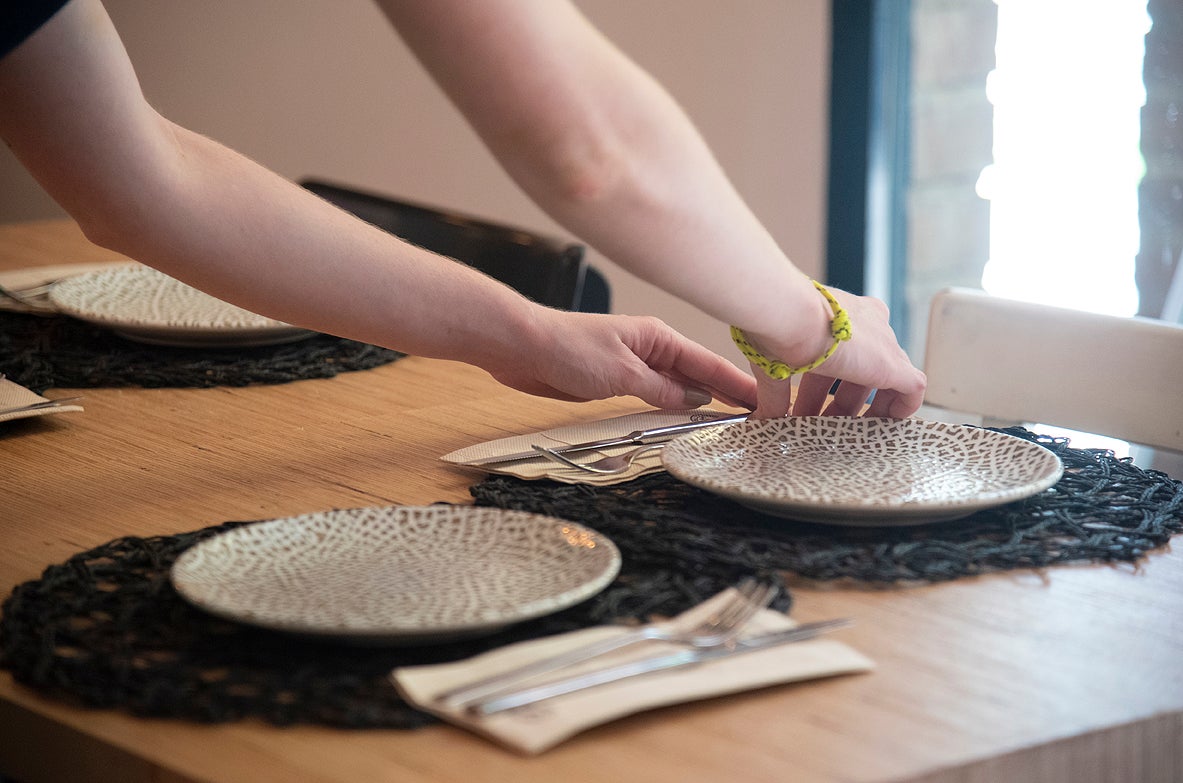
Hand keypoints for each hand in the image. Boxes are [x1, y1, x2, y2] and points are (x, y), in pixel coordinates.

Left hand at [486, 310, 757, 410]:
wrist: (521, 346)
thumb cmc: (567, 348)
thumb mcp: (622, 374)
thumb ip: (661, 390)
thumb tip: (696, 400)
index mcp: (659, 338)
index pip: (709, 363)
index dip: (738, 383)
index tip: (764, 399)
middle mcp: (651, 349)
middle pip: (698, 374)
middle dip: (728, 393)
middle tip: (758, 415)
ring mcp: (633, 364)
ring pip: (677, 386)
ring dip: (701, 402)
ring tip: (730, 422)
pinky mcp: (615, 379)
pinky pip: (653, 395)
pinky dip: (671, 407)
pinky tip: (682, 419)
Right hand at [744, 289, 925, 418]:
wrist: (789, 314)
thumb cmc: (778, 326)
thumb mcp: (775, 362)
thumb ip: (774, 392)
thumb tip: (763, 415)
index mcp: (840, 314)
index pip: (844, 352)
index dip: (827, 384)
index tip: (809, 404)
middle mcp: (868, 324)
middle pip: (863, 371)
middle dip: (838, 403)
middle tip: (817, 422)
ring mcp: (884, 344)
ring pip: (886, 383)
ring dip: (863, 411)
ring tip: (840, 433)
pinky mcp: (894, 365)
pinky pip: (911, 391)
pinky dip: (900, 409)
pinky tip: (884, 426)